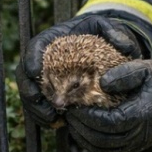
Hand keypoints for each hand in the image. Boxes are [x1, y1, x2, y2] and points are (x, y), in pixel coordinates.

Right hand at [19, 14, 148, 127]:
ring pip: (29, 93)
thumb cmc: (99, 35)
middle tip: (42, 103)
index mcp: (51, 40)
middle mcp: (42, 60)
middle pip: (25, 74)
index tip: (35, 72)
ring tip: (52, 119)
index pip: (34, 47)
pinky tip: (56, 123)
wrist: (97, 46)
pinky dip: (43, 116)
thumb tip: (126, 47)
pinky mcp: (49, 93)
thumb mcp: (106, 28)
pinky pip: (38, 106)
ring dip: (36, 108)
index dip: (31, 59)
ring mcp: (43, 77)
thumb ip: (114, 32)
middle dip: (29, 90)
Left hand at [64, 60, 151, 151]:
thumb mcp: (144, 68)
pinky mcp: (134, 146)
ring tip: (71, 121)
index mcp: (141, 114)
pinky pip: (108, 150)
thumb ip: (124, 74)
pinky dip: (91, 143)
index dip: (87, 116)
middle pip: (102, 138)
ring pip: (103, 148)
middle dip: (80, 126)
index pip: (107, 122)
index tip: (73, 106)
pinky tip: (82, 130)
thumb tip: (102, 83)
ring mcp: (137, 143)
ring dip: (83, 137)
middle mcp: (139, 134)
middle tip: (67, 113)